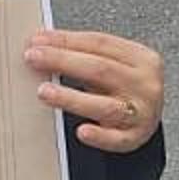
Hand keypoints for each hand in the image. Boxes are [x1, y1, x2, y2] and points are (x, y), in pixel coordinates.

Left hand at [26, 28, 163, 153]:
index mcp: (141, 58)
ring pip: (106, 105)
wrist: (145, 117)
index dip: (66, 40)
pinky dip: (99, 136)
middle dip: (63, 61)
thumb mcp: (110, 62)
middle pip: (101, 69)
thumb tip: (38, 41)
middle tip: (33, 58)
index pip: (100, 43)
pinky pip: (116, 139)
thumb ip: (79, 51)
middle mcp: (144, 84)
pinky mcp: (134, 137)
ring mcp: (142, 113)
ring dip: (72, 98)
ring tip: (44, 92)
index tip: (37, 40)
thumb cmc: (122, 85)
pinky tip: (82, 132)